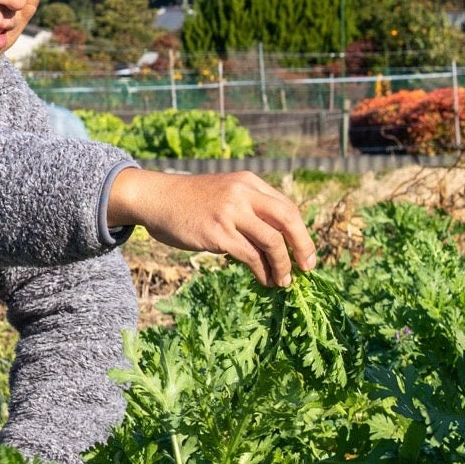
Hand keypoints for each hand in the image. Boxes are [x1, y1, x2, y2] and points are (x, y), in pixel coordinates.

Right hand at [105, 168, 316, 285]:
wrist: (156, 198)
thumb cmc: (191, 202)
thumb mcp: (226, 194)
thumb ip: (250, 209)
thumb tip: (278, 242)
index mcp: (250, 183)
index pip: (287, 207)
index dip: (301, 233)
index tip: (307, 253)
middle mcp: (243, 193)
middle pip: (288, 219)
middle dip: (303, 246)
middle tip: (308, 268)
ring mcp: (230, 212)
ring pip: (272, 241)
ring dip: (283, 265)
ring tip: (283, 281)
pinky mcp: (217, 233)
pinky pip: (250, 255)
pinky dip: (262, 271)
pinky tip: (263, 280)